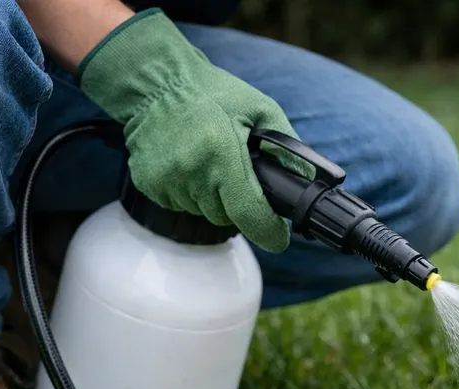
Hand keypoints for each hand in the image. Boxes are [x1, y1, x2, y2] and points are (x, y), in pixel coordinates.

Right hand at [76, 9, 311, 251]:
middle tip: (236, 172)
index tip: (278, 238)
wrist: (156, 81)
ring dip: (213, 197)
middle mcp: (192, 171)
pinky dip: (189, 191)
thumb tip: (308, 180)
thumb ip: (286, 148)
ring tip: (209, 161)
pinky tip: (189, 163)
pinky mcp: (149, 184)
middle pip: (228, 217)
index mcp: (221, 153)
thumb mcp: (260, 109)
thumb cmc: (211, 92)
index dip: (268, 232)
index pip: (248, 214)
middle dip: (239, 204)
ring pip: (204, 212)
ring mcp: (167, 180)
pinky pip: (181, 204)